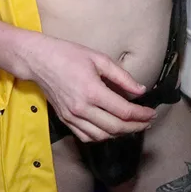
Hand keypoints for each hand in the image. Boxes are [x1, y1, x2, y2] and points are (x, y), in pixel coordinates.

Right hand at [15, 32, 155, 142]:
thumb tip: (141, 90)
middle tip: (147, 122)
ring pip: (101, 136)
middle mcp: (82, 108)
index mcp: (92, 91)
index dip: (141, 115)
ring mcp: (72, 117)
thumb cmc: (68, 54)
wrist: (39, 60)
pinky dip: (102, 137)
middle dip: (135, 127)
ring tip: (132, 126)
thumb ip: (122, 77)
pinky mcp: (65, 120)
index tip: (152, 114)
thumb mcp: (99, 58)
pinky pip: (86, 137)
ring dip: (119, 134)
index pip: (124, 111)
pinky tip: (111, 129)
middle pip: (115, 127)